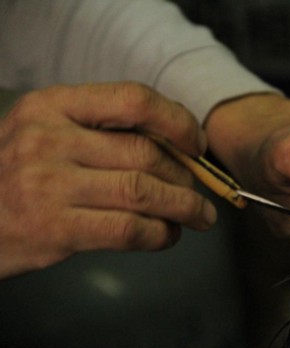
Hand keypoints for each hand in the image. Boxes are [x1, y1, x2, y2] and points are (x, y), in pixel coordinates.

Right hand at [0, 82, 214, 277]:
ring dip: (184, 207)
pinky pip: (128, 229)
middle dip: (186, 178)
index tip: (196, 144)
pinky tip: (167, 236)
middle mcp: (49, 139)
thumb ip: (101, 133)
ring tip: (199, 217)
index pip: (133, 99)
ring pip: (144, 191)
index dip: (177, 120)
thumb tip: (176, 149)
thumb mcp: (45, 135)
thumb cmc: (15, 177)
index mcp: (52, 106)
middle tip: (201, 195)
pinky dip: (160, 235)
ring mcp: (48, 184)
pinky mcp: (54, 229)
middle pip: (146, 152)